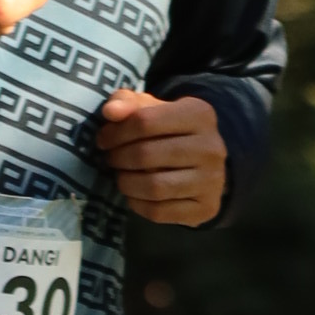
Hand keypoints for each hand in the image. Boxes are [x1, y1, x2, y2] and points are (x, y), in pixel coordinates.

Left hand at [97, 85, 226, 225]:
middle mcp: (211, 147)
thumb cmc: (170, 132)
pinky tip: (134, 195)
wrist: (205, 165)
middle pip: (146, 155)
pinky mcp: (205, 208)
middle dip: (119, 158)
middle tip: (111, 159)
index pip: (145, 121)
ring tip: (121, 177)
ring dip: (126, 183)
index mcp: (199, 114)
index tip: (103, 140)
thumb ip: (127, 102)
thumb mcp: (152, 109)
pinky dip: (138, 204)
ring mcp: (211, 180)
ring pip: (153, 187)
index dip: (116, 132)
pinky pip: (159, 212)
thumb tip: (110, 112)